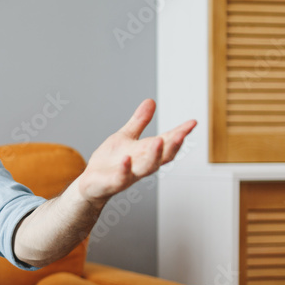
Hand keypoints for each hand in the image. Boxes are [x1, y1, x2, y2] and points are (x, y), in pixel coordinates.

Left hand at [76, 98, 195, 207]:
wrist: (92, 182)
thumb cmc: (111, 161)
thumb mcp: (125, 136)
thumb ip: (139, 122)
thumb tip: (151, 102)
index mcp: (146, 152)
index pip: (167, 142)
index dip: (180, 133)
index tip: (192, 123)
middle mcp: (142, 164)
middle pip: (163, 157)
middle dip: (173, 146)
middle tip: (181, 135)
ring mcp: (130, 174)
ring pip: (147, 168)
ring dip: (154, 156)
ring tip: (158, 141)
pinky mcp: (114, 182)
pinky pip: (121, 178)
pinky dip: (125, 169)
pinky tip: (126, 159)